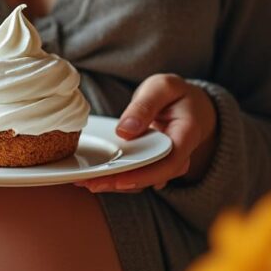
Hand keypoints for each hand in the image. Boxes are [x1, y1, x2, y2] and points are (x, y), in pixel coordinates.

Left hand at [77, 74, 216, 193]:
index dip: (142, 175)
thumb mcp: (162, 87)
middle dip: (118, 183)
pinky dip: (112, 176)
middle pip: (149, 177)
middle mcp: (178, 157)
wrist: (188, 105)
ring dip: (111, 183)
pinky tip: (89, 175)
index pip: (168, 163)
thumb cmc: (175, 94)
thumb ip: (145, 106)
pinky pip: (133, 175)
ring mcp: (164, 164)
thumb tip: (125, 131)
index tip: (118, 178)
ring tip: (83, 181)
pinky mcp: (150, 165)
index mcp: (186, 136)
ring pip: (139, 181)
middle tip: (88, 182)